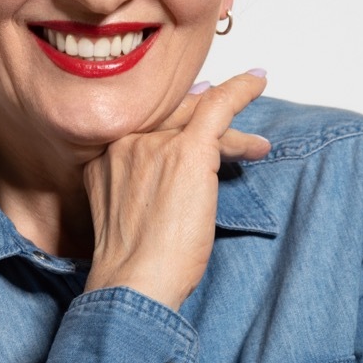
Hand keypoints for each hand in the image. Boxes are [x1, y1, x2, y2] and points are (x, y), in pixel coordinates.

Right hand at [82, 71, 269, 309]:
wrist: (135, 282)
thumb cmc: (135, 266)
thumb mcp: (124, 216)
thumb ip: (136, 188)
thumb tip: (166, 180)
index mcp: (104, 156)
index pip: (146, 125)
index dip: (173, 118)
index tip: (190, 104)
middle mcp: (125, 141)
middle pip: (172, 117)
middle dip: (202, 115)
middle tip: (224, 114)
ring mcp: (155, 144)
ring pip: (200, 118)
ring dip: (231, 130)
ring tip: (257, 146)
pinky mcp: (188, 152)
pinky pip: (219, 107)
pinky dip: (241, 91)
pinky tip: (258, 81)